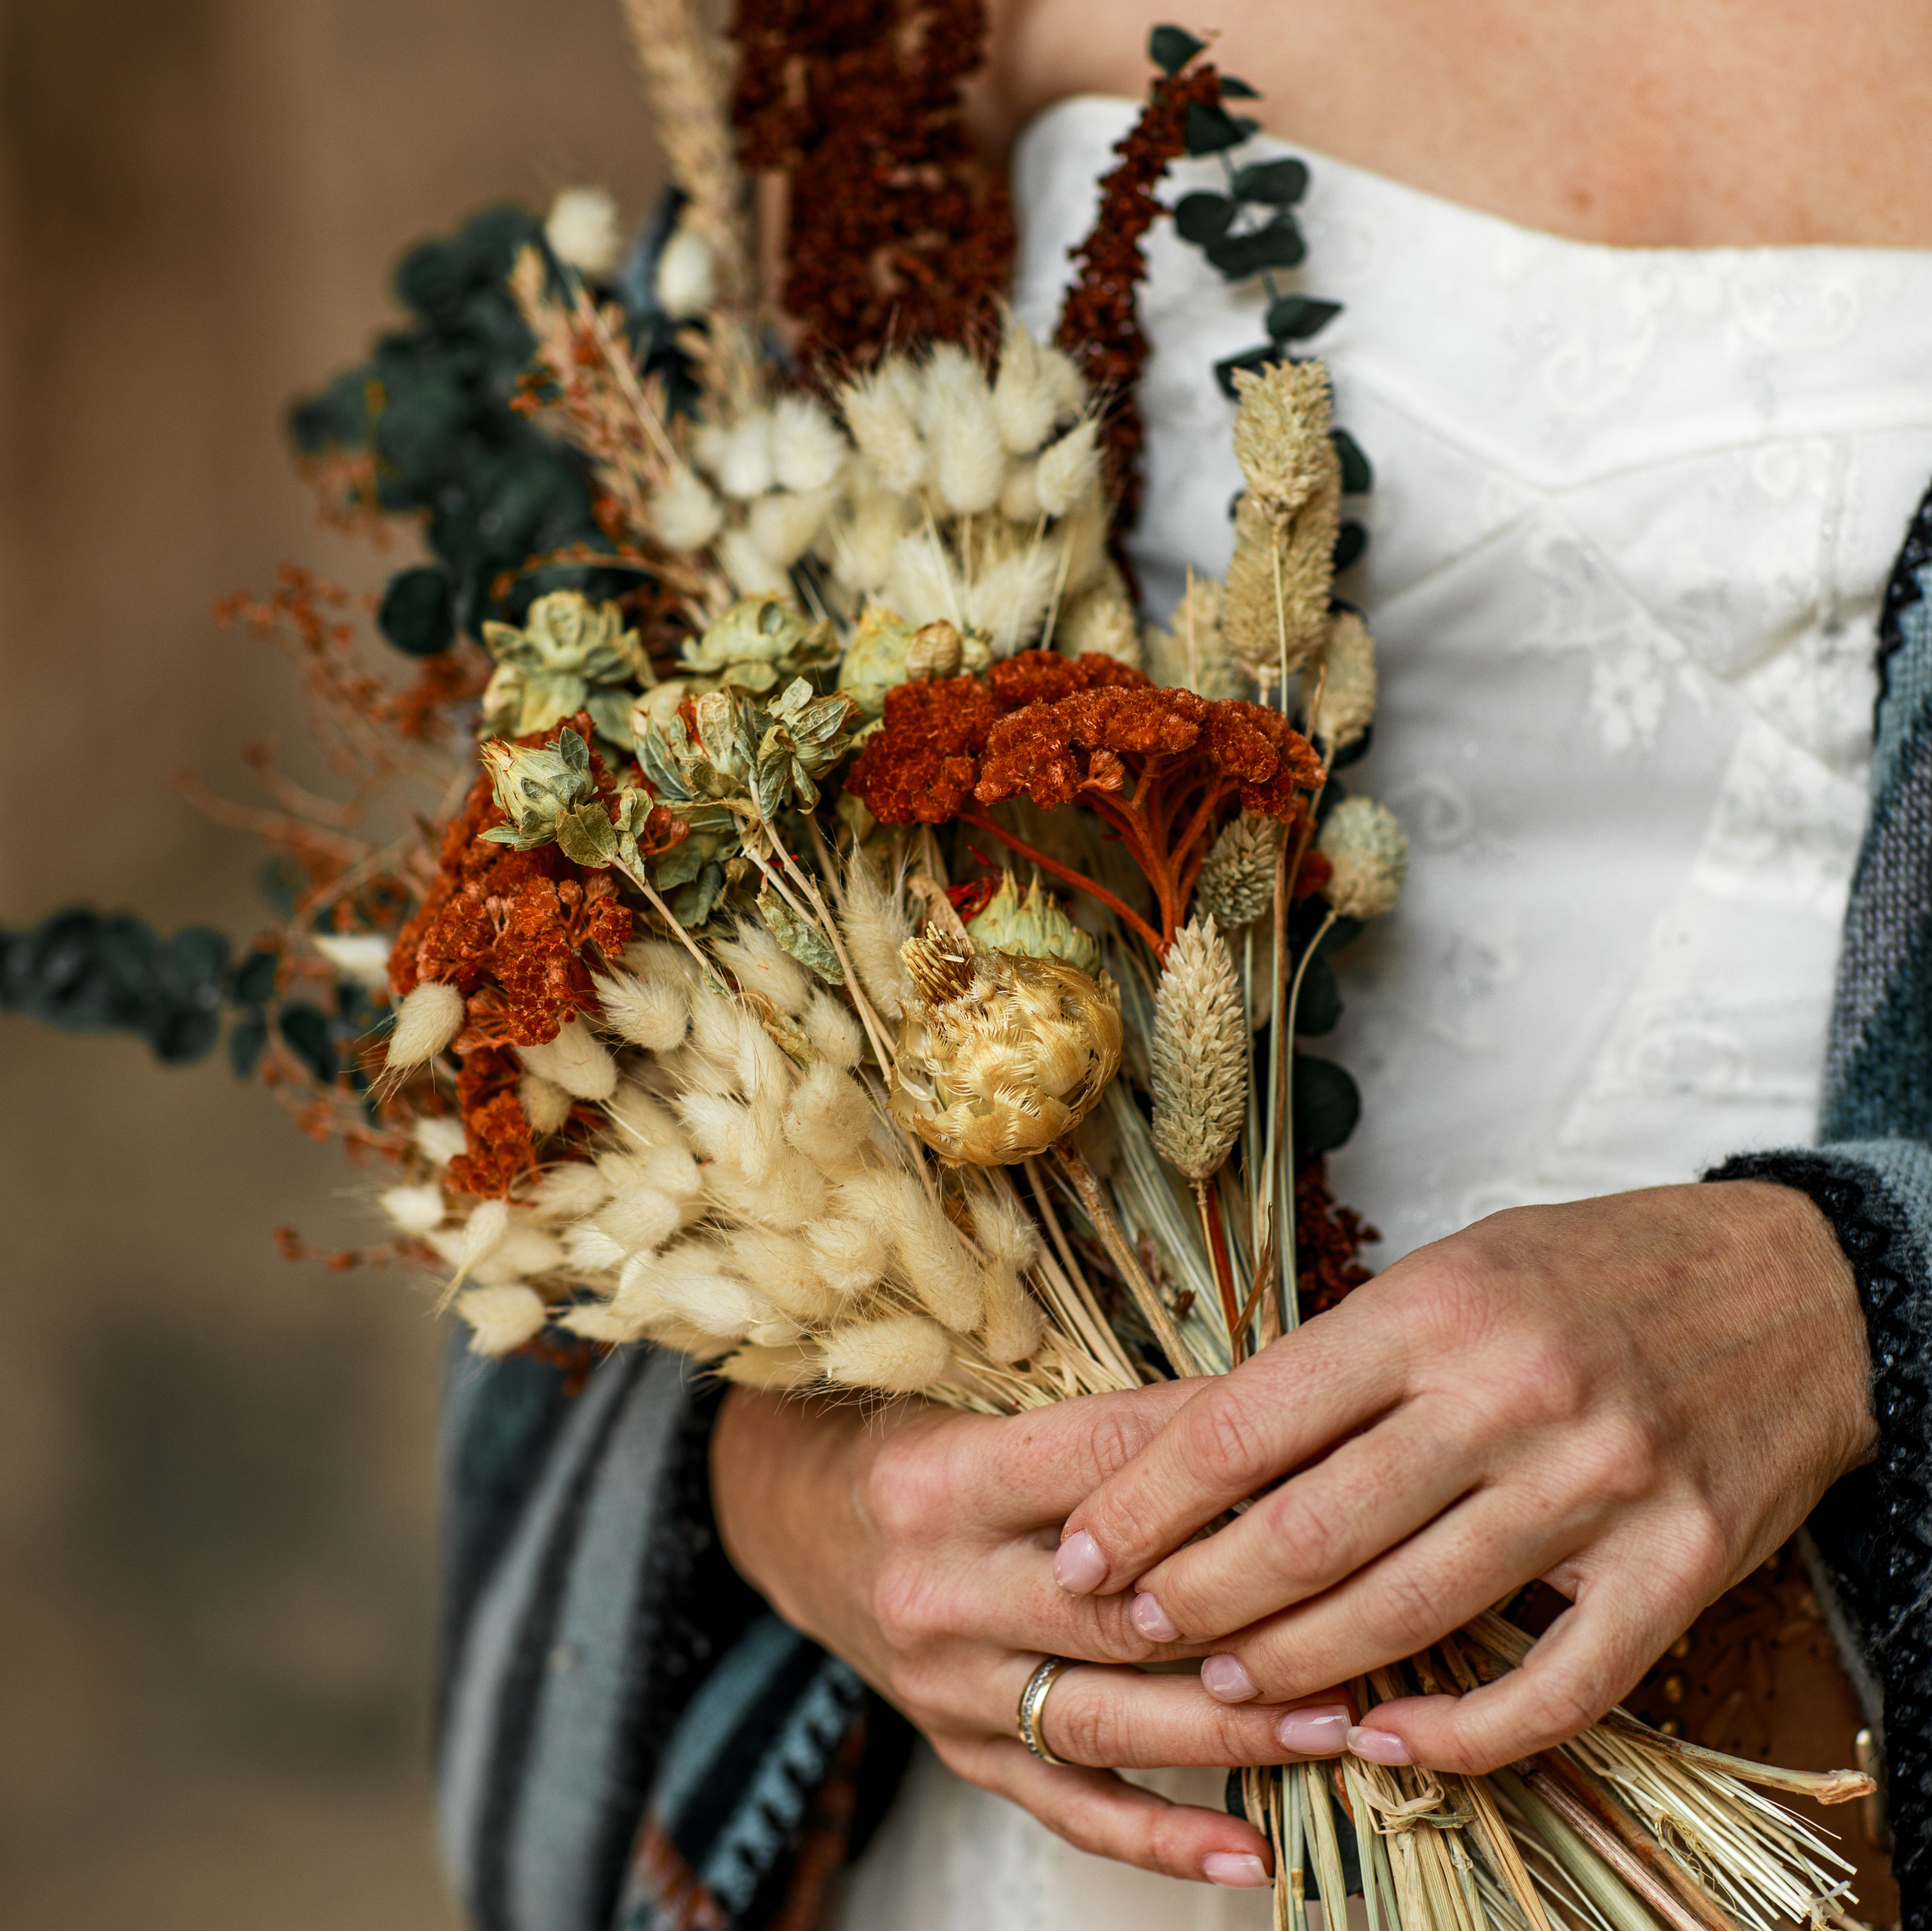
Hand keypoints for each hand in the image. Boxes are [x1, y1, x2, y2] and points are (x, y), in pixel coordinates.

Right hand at [710, 1383, 1354, 1886]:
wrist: (793, 1520)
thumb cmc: (909, 1442)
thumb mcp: (977, 1401)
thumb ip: (1096, 1421)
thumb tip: (1254, 1419)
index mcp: (946, 1477)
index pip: (1105, 1461)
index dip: (1215, 1458)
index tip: (1321, 1452)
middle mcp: (939, 1586)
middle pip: (1112, 1612)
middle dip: (1243, 1620)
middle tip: (1365, 1621)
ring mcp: (946, 1682)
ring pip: (1105, 1717)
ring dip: (1230, 1731)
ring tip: (1339, 1728)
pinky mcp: (958, 1746)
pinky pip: (1068, 1802)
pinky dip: (1161, 1835)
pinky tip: (1252, 1851)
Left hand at [1053, 1181, 1875, 1773]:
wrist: (1797, 1289)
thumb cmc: (1594, 1272)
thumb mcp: (1454, 1270)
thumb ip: (1347, 1361)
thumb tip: (1215, 1451)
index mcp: (1432, 1309)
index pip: (1247, 1423)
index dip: (1145, 1503)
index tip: (1080, 1549)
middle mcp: (1507, 1395)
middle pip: (1307, 1531)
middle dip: (1194, 1596)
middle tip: (1128, 1626)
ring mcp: (1598, 1487)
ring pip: (1406, 1613)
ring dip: (1295, 1665)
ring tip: (1221, 1678)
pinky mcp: (1677, 1568)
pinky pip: (1553, 1688)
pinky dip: (1457, 1733)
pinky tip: (1384, 1741)